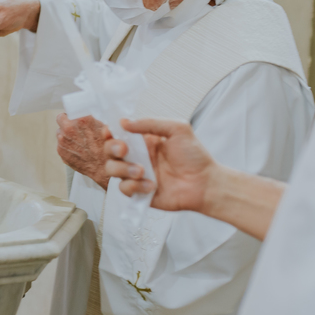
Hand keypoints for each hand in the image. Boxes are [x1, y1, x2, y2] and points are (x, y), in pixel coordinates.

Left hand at [55, 113, 113, 187]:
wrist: (104, 168)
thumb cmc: (107, 148)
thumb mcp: (105, 127)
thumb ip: (93, 119)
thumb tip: (87, 113)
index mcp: (81, 119)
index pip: (71, 109)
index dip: (74, 113)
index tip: (76, 116)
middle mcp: (69, 128)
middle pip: (61, 118)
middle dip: (67, 121)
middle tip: (74, 127)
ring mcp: (63, 140)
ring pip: (59, 132)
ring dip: (66, 134)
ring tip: (77, 140)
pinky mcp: (60, 151)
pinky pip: (60, 144)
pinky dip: (66, 145)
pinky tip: (76, 149)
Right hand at [99, 118, 218, 212]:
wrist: (204, 183)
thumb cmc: (195, 156)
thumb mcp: (177, 129)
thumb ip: (151, 123)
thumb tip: (124, 122)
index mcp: (143, 141)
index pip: (118, 134)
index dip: (109, 133)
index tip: (110, 132)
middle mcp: (137, 157)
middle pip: (109, 152)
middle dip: (112, 149)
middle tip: (124, 150)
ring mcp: (136, 176)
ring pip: (112, 170)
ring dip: (123, 169)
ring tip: (143, 171)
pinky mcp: (138, 192)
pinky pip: (123, 189)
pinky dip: (134, 186)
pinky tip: (151, 186)